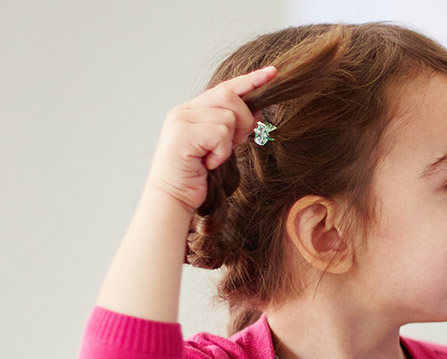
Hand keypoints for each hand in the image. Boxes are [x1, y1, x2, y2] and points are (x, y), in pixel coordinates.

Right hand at [142, 66, 276, 213]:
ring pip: (228, 116)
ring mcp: (181, 121)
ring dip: (230, 142)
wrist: (174, 198)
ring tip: (213, 157)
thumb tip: (258, 112)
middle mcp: (184, 111)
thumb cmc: (198, 176)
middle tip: (236, 142)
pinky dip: (221, 152)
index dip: (250, 80)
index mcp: (193, 111)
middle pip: (229, 96)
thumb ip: (235, 127)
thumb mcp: (222, 147)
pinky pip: (220, 134)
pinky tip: (208, 163)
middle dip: (243, 119)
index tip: (272, 73)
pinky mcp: (183, 134)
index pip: (225, 88)